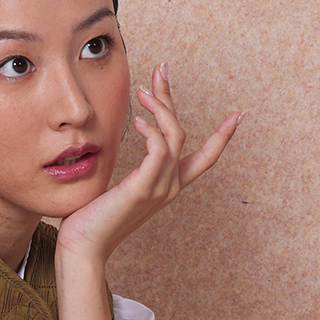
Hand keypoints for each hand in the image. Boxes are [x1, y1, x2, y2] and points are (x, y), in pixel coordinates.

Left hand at [55, 64, 241, 266]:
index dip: (222, 137)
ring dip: (160, 108)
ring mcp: (158, 189)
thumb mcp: (115, 188)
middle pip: (183, 134)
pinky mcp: (141, 190)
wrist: (82, 249)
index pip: (204, 159)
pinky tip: (137, 121)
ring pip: (174, 137)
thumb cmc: (92, 219)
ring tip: (142, 90)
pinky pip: (159, 151)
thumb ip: (126, 169)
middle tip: (161, 70)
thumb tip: (116, 145)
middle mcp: (169, 187)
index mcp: (167, 187)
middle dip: (173, 99)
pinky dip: (152, 131)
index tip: (237, 115)